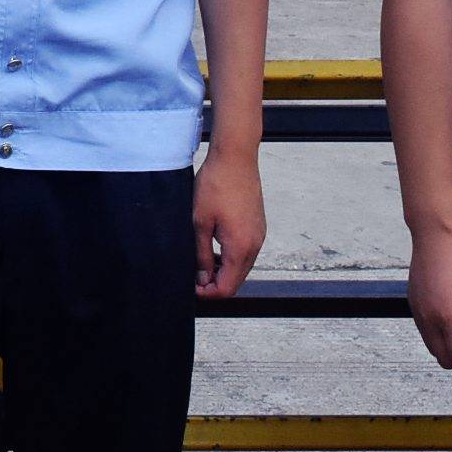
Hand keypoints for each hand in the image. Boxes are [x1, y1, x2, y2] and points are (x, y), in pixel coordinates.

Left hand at [193, 148, 266, 298]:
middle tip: (194, 276)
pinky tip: (215, 245)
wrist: (236, 158)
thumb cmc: (216, 185)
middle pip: (237, 280)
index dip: (209, 293)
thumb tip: (202, 278)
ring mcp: (259, 235)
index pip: (228, 287)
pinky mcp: (258, 225)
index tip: (192, 287)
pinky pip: (246, 251)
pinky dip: (232, 256)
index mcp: (241, 247)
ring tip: (202, 260)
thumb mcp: (200, 222)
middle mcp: (255, 244)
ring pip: (242, 266)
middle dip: (216, 283)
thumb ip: (202, 254)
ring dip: (224, 270)